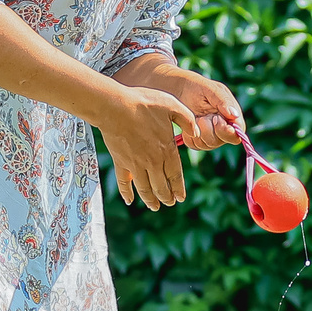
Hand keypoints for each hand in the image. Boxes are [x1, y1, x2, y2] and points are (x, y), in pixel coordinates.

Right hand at [99, 86, 197, 207]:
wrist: (115, 106)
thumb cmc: (144, 103)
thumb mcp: (172, 105)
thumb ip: (187, 120)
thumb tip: (196, 134)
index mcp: (166, 150)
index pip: (175, 175)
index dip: (178, 188)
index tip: (180, 198)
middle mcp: (152, 161)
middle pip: (161, 186)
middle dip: (167, 197)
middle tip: (170, 203)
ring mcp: (135, 164)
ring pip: (145, 188)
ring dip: (150, 200)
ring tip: (155, 207)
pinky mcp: (120, 162)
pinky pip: (124, 182)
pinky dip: (126, 193)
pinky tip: (129, 201)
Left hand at [162, 68, 243, 150]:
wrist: (177, 90)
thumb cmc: (196, 87)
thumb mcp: (211, 89)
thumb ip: (224, 101)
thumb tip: (234, 115)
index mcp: (232, 118)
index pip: (237, 134)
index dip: (228, 131)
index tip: (216, 119)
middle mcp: (224, 129)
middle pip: (222, 141)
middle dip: (210, 129)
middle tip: (202, 116)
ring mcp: (211, 137)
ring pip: (208, 144)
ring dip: (199, 130)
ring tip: (196, 116)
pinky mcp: (197, 141)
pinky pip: (195, 145)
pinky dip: (190, 135)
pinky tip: (188, 123)